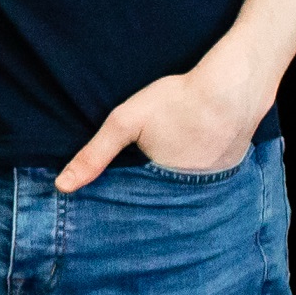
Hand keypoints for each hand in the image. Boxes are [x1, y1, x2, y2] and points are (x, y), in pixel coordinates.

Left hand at [55, 66, 263, 191]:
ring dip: (172, 189)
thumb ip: (94, 155)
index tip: (108, 200)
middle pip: (161, 203)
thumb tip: (62, 186)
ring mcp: (216, 186)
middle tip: (139, 175)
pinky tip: (187, 158)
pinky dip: (194, 176)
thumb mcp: (125, 122)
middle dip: (147, 198)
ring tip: (164, 166)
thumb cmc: (177, 101)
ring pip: (184, 194)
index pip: (136, 209)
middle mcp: (193, 198)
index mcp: (163, 192)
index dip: (122, 202)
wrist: (233, 85)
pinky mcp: (230, 173)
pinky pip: (206, 182)